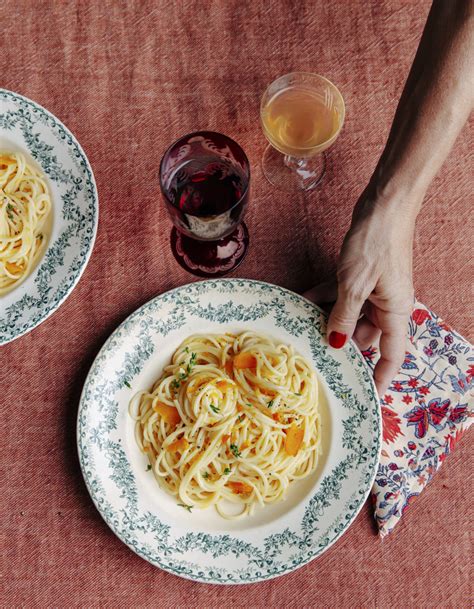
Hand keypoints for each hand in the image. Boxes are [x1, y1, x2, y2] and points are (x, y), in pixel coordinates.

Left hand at [306, 187, 417, 395]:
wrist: (383, 206)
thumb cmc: (376, 244)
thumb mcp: (354, 285)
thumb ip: (343, 317)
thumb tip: (336, 344)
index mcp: (394, 312)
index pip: (392, 355)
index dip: (380, 377)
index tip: (366, 396)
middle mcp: (386, 305)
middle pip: (361, 335)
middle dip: (337, 340)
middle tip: (310, 349)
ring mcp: (373, 290)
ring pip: (347, 314)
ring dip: (325, 316)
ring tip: (300, 321)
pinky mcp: (361, 276)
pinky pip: (341, 294)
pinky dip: (324, 297)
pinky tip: (302, 299)